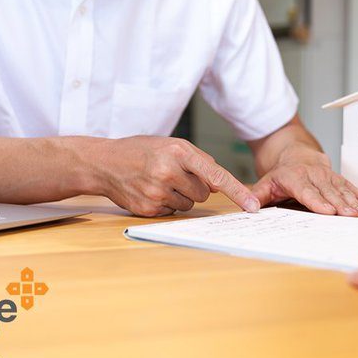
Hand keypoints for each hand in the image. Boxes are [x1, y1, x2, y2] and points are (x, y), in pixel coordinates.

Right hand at [87, 136, 258, 216]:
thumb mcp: (171, 144)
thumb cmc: (141, 151)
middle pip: (203, 193)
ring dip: (180, 196)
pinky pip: (172, 212)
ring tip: (159, 182)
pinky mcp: (148, 208)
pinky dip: (166, 204)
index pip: (215, 175)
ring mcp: (157, 192)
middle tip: (173, 175)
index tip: (253, 206)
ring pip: (189, 204)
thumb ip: (198, 160)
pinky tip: (150, 191)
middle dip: (194, 186)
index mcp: (178, 152)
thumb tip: (219, 182)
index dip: (237, 192)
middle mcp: (168, 172)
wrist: (104, 163)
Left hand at [251, 146, 357, 216]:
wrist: (298, 154)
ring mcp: (332, 179)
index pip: (308, 191)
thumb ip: (255, 197)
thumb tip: (248, 209)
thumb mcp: (265, 183)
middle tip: (350, 217)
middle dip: (341, 206)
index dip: (318, 201)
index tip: (328, 211)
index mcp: (296, 178)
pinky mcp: (344, 183)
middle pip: (330, 194)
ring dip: (357, 204)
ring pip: (346, 192)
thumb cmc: (282, 174)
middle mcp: (317, 177)